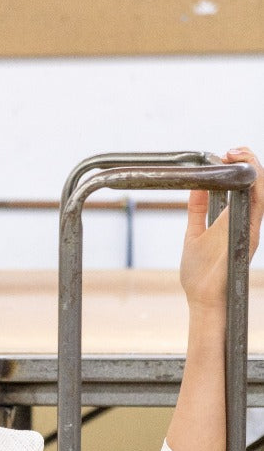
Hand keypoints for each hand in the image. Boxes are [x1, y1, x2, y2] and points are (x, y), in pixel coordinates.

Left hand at [180, 147, 261, 312]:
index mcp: (235, 219)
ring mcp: (251, 228)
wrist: (201, 299)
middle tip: (230, 151)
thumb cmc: (199, 274)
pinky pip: (258, 207)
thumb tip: (196, 186)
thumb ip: (197, 210)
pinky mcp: (250, 237)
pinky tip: (245, 175)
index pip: (245, 185)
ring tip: (236, 154)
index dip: (239, 165)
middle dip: (248, 160)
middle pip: (257, 183)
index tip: (223, 155)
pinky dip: (255, 187)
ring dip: (253, 169)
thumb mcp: (194, 233)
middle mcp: (247, 221)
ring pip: (261, 190)